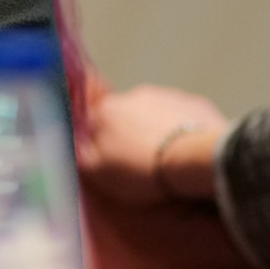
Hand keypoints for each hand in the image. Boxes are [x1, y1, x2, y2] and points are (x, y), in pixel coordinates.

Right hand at [76, 83, 228, 204]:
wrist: (195, 159)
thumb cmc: (142, 169)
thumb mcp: (100, 173)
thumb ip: (82, 157)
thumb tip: (74, 147)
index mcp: (106, 111)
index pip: (94, 120)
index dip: (102, 140)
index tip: (112, 158)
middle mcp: (133, 95)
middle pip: (127, 114)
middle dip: (132, 133)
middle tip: (141, 162)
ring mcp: (166, 96)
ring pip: (156, 113)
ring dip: (157, 129)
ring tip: (168, 159)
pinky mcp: (195, 103)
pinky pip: (184, 116)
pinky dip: (184, 129)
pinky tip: (190, 151)